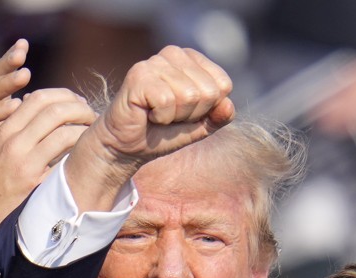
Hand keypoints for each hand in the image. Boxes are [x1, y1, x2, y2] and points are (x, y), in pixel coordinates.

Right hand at [0, 87, 95, 236]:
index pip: (38, 98)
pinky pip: (64, 162)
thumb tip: (29, 103)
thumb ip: (10, 127)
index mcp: (4, 131)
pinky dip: (80, 154)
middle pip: (55, 110)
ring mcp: (25, 163)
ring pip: (64, 133)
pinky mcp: (35, 184)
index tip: (76, 102)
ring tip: (93, 134)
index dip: (63, 96)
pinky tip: (86, 156)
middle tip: (91, 115)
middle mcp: (14, 143)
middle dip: (80, 108)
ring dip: (85, 130)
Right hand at [65, 45, 234, 212]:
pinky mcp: (139, 74)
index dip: (207, 109)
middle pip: (209, 91)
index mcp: (191, 59)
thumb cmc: (161, 132)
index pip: (223, 85)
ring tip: (158, 115)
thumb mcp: (198, 126)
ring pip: (189, 96)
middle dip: (191, 114)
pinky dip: (161, 117)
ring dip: (175, 117)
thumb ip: (218, 116)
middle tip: (169, 116)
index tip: (184, 113)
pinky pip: (168, 101)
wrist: (127, 146)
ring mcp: (155, 61)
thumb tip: (229, 105)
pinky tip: (147, 114)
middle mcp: (174, 53)